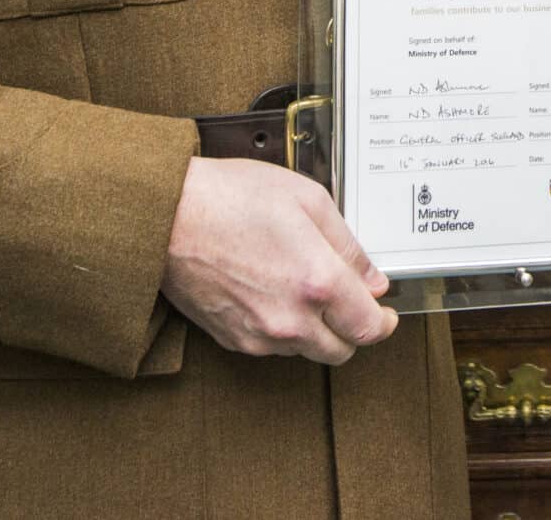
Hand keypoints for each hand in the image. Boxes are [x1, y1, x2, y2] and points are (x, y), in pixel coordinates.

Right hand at [161, 157, 397, 363]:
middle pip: (341, 351)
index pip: (369, 329)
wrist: (166, 216)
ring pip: (307, 350)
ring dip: (316, 330)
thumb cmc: (232, 198)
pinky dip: (283, 329)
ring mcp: (259, 335)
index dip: (383, 323)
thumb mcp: (308, 200)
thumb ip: (348, 246)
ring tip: (302, 287)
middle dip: (352, 329)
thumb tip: (373, 280)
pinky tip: (272, 293)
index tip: (384, 313)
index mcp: (317, 283)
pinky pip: (272, 346)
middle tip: (348, 301)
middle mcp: (291, 320)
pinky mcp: (233, 340)